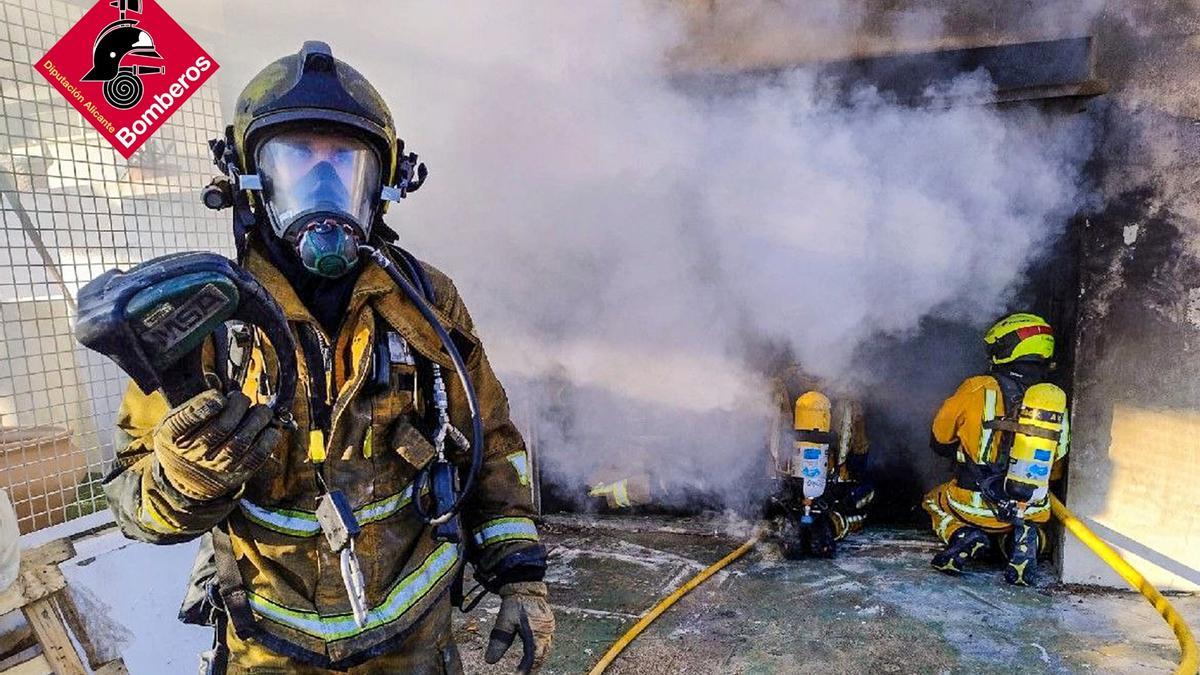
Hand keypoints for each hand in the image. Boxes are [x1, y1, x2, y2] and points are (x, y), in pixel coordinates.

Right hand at [154, 390, 279, 500]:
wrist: (189, 474)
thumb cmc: (188, 434)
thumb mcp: (178, 417)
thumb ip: (196, 401)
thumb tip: (216, 383)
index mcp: (171, 434)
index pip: (185, 420)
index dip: (204, 406)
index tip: (220, 398)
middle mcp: (192, 451)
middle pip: (221, 427)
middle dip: (238, 406)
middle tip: (242, 399)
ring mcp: (214, 464)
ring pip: (241, 441)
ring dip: (257, 420)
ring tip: (261, 411)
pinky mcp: (235, 473)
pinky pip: (256, 456)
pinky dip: (268, 440)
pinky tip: (269, 429)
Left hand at [485, 581, 554, 672]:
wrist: (526, 584)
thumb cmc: (515, 602)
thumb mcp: (504, 621)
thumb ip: (499, 641)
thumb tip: (490, 661)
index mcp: (536, 632)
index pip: (534, 657)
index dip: (527, 670)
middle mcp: (546, 631)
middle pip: (541, 656)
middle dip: (533, 668)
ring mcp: (549, 628)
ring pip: (545, 650)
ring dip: (537, 661)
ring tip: (527, 670)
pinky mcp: (548, 624)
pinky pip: (546, 643)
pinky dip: (540, 652)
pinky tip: (533, 656)